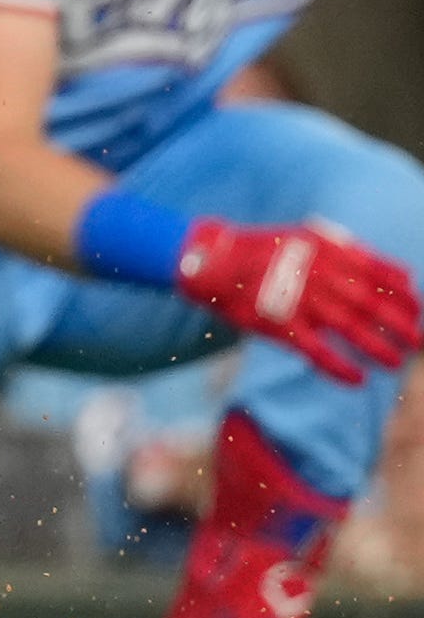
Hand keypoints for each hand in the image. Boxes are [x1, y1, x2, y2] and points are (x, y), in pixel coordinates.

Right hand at [177, 219, 420, 384]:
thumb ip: (353, 254)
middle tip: (418, 342)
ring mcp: (298, 301)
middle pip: (371, 304)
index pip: (380, 274)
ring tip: (395, 363)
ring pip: (349, 329)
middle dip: (400, 325)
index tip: (418, 310)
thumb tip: (402, 274)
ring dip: (377, 347)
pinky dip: (338, 367)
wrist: (213, 260)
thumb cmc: (264, 249)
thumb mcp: (310, 238)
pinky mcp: (278, 325)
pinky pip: (315, 351)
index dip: (404, 295)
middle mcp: (318, 275)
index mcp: (329, 252)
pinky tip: (356, 379)